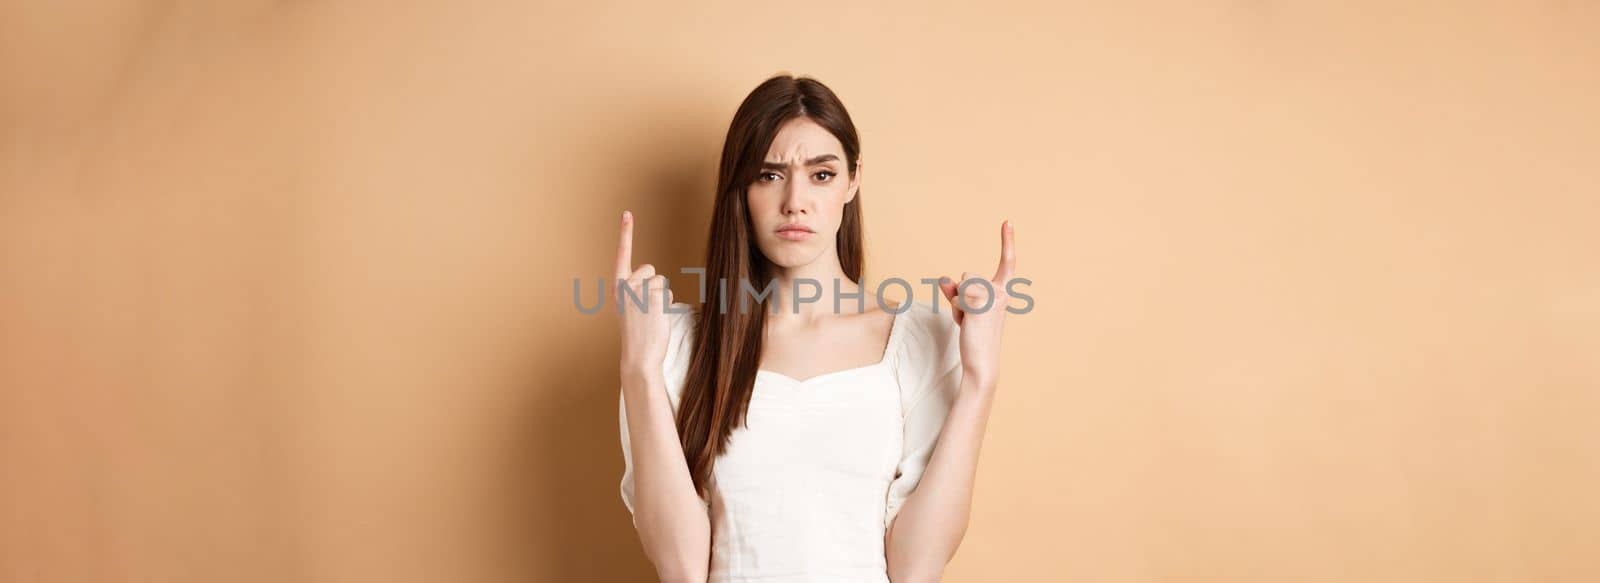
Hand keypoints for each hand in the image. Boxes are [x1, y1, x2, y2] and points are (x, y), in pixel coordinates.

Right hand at [615, 210, 673, 379]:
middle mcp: (625, 286)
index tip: (627, 213)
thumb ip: (635, 289)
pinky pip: (668, 294)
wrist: (638, 356)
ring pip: (662, 283)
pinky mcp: (654, 298)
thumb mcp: (629, 307)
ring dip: (661, 297)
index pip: (622, 254)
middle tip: (645, 308)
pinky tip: (657, 319)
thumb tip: (652, 277)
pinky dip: (667, 306)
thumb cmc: (637, 333)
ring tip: (650, 316)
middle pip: (650, 270)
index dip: (625, 233)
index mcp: (617, 287)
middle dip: (653, 284)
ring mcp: (639, 292)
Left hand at [937, 220, 1015, 389]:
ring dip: (957, 303)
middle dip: (961, 294)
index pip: (1007, 263)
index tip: (1007, 221)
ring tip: (968, 321)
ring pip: (961, 285)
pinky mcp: (980, 305)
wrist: (980, 362)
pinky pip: (957, 297)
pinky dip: (956, 310)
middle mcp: (1002, 293)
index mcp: (1003, 292)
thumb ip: (956, 291)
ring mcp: (993, 299)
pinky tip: (966, 324)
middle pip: (969, 276)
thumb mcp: (965, 309)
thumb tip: (944, 278)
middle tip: (970, 317)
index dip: (1007, 242)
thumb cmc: (975, 336)